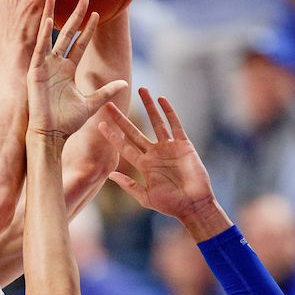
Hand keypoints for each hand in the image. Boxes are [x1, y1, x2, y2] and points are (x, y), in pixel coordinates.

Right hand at [27, 0, 126, 141]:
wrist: (50, 135)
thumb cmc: (67, 123)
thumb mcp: (90, 104)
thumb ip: (106, 91)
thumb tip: (124, 83)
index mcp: (68, 71)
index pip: (80, 44)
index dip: (88, 29)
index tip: (97, 13)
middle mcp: (56, 65)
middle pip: (67, 35)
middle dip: (75, 16)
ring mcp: (44, 67)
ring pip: (50, 36)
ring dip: (51, 16)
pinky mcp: (35, 72)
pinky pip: (39, 50)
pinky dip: (43, 35)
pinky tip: (47, 20)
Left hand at [100, 90, 228, 235]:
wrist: (193, 205)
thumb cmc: (170, 205)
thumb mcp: (146, 197)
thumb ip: (129, 186)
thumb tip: (110, 176)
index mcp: (144, 165)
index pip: (124, 147)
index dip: (112, 136)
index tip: (100, 124)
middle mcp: (154, 153)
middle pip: (135, 131)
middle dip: (122, 119)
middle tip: (110, 104)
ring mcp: (168, 148)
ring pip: (156, 122)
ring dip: (148, 106)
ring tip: (141, 89)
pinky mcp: (183, 145)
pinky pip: (175, 125)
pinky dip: (169, 112)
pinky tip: (162, 99)